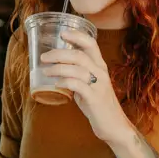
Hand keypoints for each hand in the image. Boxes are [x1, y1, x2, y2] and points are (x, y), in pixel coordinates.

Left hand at [41, 29, 134, 144]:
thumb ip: (78, 75)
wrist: (114, 125)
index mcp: (100, 66)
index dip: (77, 36)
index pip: (91, 44)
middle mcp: (101, 72)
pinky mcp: (94, 98)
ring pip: (77, 69)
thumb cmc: (99, 104)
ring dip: (58, 68)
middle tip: (44, 57)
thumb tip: (57, 68)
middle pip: (79, 55)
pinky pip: (78, 85)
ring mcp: (99, 85)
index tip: (62, 33)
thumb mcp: (90, 84)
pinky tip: (56, 83)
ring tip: (46, 71)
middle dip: (58, 53)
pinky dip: (65, 82)